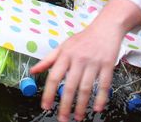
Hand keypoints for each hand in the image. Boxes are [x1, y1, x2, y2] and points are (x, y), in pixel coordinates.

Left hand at [30, 0, 140, 120]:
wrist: (105, 28)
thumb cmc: (83, 39)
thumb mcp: (63, 46)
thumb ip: (48, 60)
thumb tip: (33, 71)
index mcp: (65, 55)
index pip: (54, 76)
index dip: (48, 92)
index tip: (45, 106)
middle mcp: (78, 59)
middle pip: (70, 85)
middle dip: (65, 104)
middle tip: (62, 118)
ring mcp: (93, 62)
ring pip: (86, 88)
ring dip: (82, 105)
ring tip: (78, 117)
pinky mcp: (107, 65)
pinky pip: (104, 85)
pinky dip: (101, 98)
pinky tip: (97, 108)